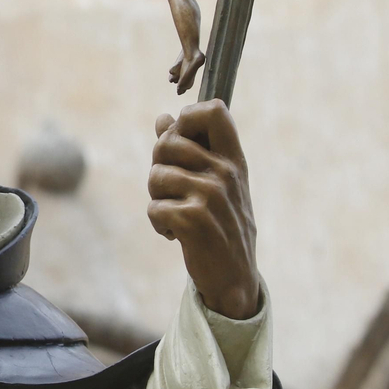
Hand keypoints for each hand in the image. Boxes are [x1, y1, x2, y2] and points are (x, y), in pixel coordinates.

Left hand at [147, 99, 260, 318]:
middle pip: (167, 141)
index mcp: (233, 159)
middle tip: (173, 191)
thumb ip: (190, 151)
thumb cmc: (220, 225)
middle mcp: (226, 172)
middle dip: (159, 165)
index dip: (187, 118)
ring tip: (177, 215)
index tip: (182, 141)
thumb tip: (162, 118)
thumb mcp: (214, 184)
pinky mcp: (194, 219)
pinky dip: (158, 223)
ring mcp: (212, 195)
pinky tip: (175, 235)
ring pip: (156, 176)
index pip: (214, 111)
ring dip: (157, 199)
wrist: (234, 277)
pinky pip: (154, 207)